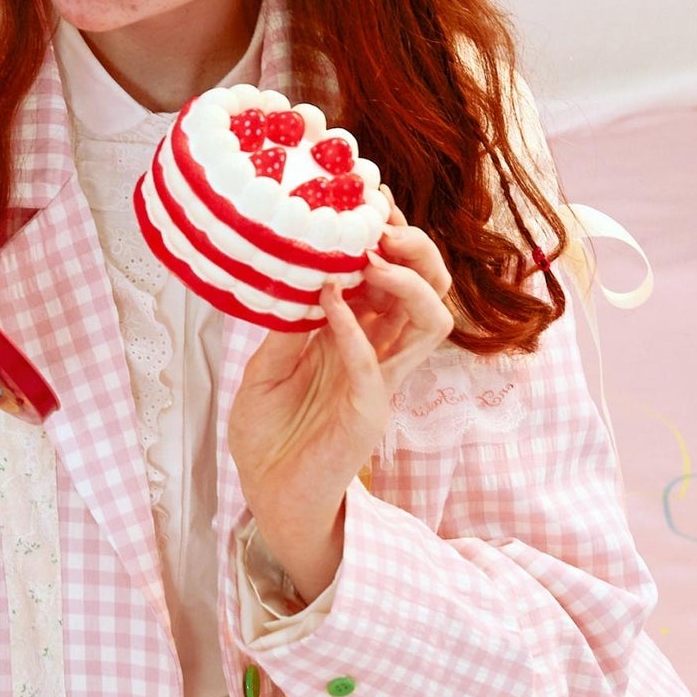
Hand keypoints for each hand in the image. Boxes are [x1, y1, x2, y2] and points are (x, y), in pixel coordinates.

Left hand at [228, 208, 452, 602]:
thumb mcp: (266, 366)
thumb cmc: (269, 435)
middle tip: (384, 223)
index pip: (394, 277)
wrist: (266, 495)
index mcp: (358, 336)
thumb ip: (288, 325)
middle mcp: (379, 354)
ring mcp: (380, 382)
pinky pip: (373, 362)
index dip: (391, 237)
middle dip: (417, 250)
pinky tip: (331, 298)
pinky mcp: (369, 411)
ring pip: (430, 322)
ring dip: (407, 282)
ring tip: (374, 256)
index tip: (371, 201)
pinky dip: (354, 326)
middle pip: (429, 291)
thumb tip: (302, 276)